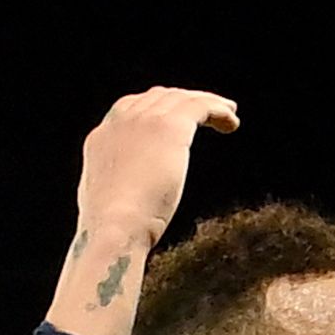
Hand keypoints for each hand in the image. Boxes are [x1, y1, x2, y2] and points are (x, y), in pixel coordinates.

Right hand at [49, 88, 238, 334]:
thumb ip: (117, 195)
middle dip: (182, 102)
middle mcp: (121, 121)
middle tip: (205, 111)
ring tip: (228, 113)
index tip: (175, 119)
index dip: (156, 110)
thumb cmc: (111, 236)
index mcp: (102, 139)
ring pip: (181, 99)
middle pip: (157, 98)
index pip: (129, 110)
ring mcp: (144, 121)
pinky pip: (199, 107)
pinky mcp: (169, 127)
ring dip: (206, 103)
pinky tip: (232, 124)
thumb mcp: (108, 208)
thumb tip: (124, 210)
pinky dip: (217, 110)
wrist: (114, 230)